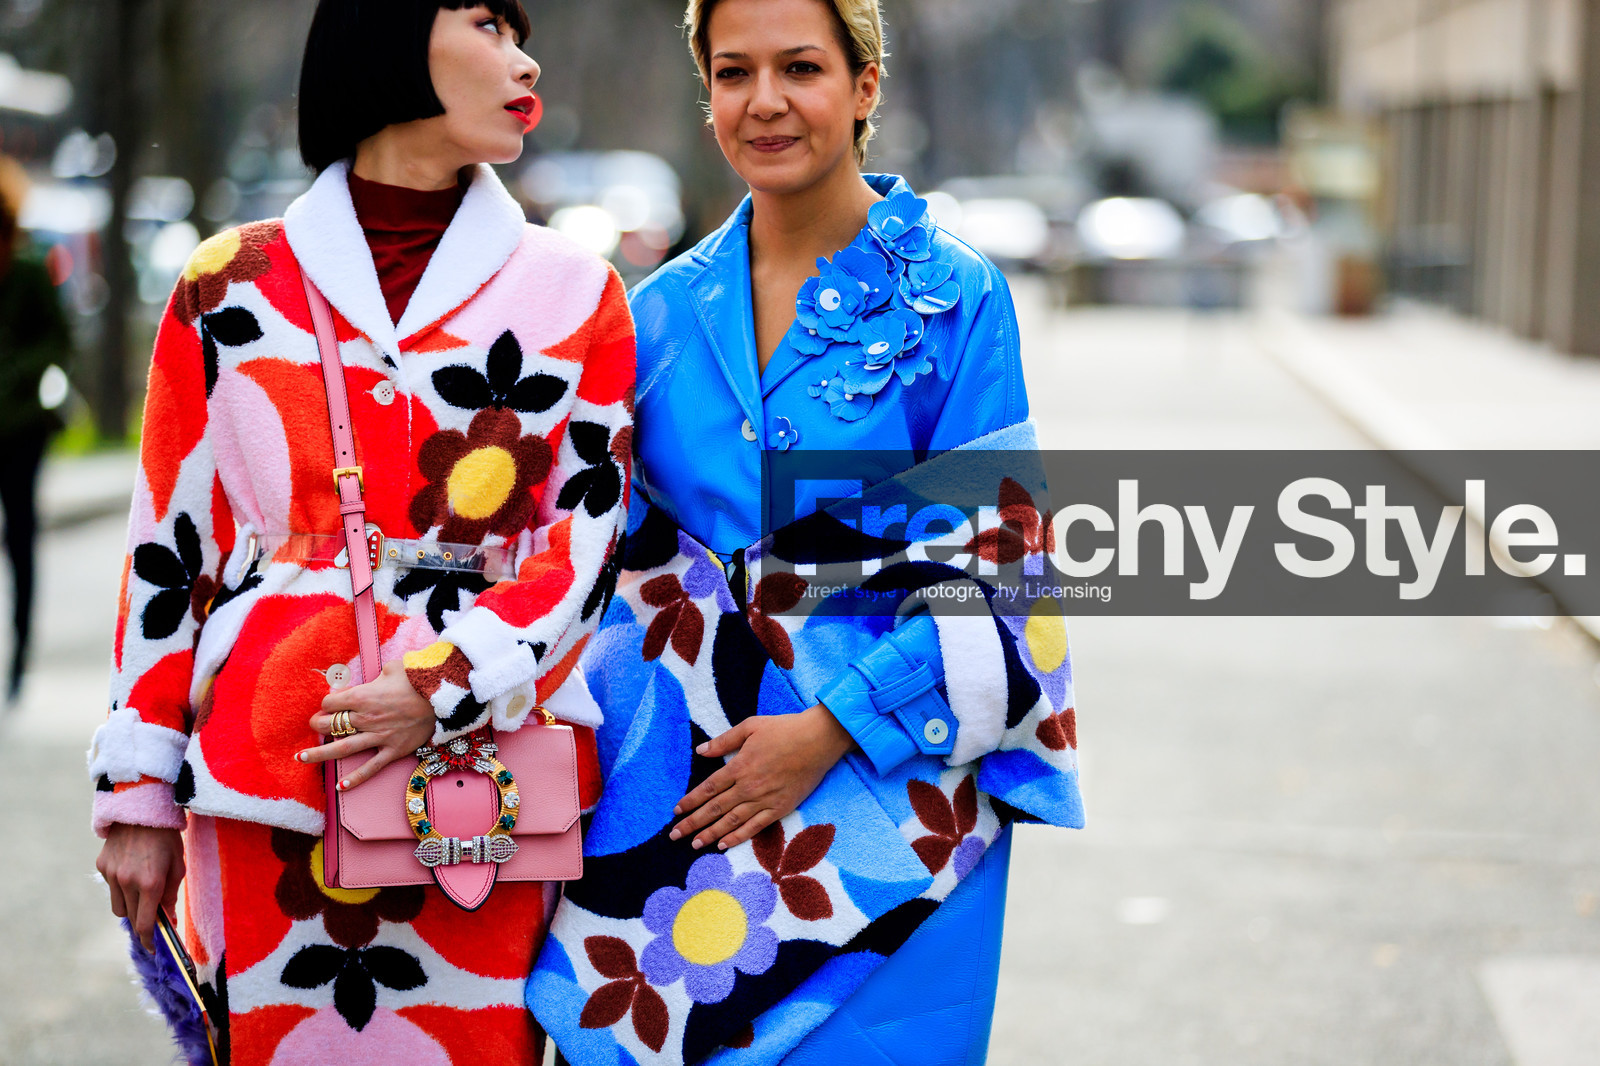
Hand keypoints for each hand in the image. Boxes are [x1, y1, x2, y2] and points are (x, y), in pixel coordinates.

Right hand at [96, 824, 183, 951]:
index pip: (146, 924)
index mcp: (151, 883)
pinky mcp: (101, 866)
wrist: (141, 809)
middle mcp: (128, 881)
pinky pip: (111, 889)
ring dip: (131, 908)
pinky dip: (121, 889)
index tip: (154, 949)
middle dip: (143, 925)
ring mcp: (111, 874)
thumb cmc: (167, 838)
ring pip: (119, 908)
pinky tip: (132, 874)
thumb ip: (171, 895)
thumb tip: (168, 921)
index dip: (149, 940)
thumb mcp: (178, 866)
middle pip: (132, 919)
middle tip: (154, 925)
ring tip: (143, 895)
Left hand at [299, 660, 436, 791]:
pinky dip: (356, 778)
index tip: (330, 703)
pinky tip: (341, 786)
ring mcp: (380, 736)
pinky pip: (371, 767)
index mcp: (363, 696)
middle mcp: (367, 718)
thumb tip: (360, 684)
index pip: (330, 702)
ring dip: (319, 754)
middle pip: (330, 724)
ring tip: (301, 757)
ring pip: (342, 748)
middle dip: (317, 724)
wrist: (445, 696)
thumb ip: (371, 678)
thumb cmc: (418, 678)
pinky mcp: (394, 750)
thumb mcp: (392, 668)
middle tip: (315, 725)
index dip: (327, 702)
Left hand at [670, 704, 854, 850]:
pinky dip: (738, 837)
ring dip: (710, 834)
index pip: (708, 788)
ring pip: (731, 822)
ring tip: (694, 845)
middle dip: (692, 823)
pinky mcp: (780, 808)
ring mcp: (764, 800)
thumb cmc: (785, 729)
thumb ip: (724, 741)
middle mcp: (748, 787)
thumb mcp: (751, 726)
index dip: (690, 801)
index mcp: (739, 766)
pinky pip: (755, 827)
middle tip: (674, 835)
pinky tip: (724, 845)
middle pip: (714, 809)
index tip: (676, 811)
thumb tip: (701, 751)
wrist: (818, 740)